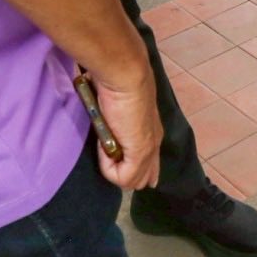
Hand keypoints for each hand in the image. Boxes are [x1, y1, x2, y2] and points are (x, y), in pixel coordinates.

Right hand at [89, 64, 162, 189]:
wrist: (124, 74)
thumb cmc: (116, 82)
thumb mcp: (114, 104)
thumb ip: (113, 119)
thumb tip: (104, 125)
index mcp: (151, 130)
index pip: (149, 164)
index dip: (130, 168)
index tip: (106, 151)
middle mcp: (154, 142)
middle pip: (144, 178)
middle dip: (122, 173)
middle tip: (104, 151)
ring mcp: (149, 149)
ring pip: (134, 181)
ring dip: (112, 168)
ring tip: (103, 144)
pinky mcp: (141, 153)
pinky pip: (123, 177)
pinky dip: (108, 167)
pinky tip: (104, 146)